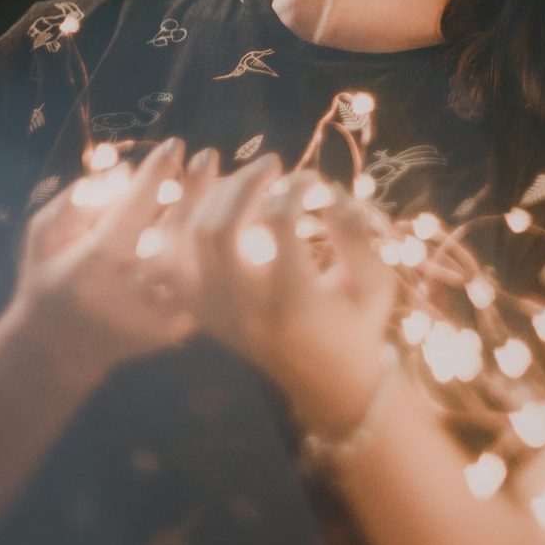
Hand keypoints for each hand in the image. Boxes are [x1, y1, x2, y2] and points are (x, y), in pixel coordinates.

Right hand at [10, 137, 202, 382]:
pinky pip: (205, 284)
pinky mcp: (173, 330)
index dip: (155, 175)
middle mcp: (126, 293)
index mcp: (91, 265)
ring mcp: (154, 316)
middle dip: (195, 189)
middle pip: (173, 233)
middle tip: (208, 157)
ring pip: (195, 259)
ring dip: (213, 220)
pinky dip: (218, 254)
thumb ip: (78, 200)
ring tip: (226, 186)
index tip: (174, 144)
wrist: (58, 350)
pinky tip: (229, 224)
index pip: (131, 211)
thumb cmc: (48, 279)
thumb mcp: (43, 235)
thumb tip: (125, 171)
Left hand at [179, 160, 396, 427]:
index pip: (278, 223)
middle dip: (244, 183)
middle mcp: (245, 307)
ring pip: (187, 239)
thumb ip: (354, 233)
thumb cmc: (356, 325)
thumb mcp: (373, 282)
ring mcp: (214, 311)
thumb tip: (324, 189)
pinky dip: (183, 222)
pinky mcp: (199, 311)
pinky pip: (171, 257)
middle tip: (271, 163)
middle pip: (219, 228)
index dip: (294, 188)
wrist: (325, 381)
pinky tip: (207, 199)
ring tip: (238, 175)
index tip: (313, 180)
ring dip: (208, 195)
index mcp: (293, 300)